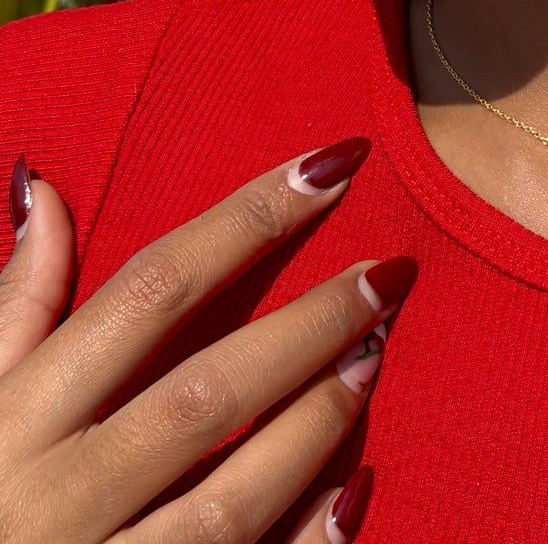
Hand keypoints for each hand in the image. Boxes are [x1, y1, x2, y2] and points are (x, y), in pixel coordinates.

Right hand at [0, 140, 412, 541]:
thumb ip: (14, 305)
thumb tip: (44, 189)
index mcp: (14, 423)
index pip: (150, 290)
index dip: (248, 218)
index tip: (334, 163)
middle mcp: (53, 499)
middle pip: (207, 393)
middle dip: (308, 326)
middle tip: (388, 274)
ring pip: (231, 500)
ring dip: (316, 423)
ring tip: (374, 354)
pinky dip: (307, 540)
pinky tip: (356, 488)